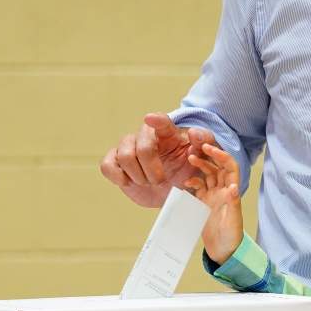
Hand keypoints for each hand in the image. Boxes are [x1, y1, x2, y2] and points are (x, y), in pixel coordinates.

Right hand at [100, 113, 216, 207]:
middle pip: (141, 145)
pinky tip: (129, 182)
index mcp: (167, 133)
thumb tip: (194, 133)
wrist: (172, 191)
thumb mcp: (202, 159)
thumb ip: (204, 144)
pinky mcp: (114, 162)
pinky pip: (107, 165)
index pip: (161, 121)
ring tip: (147, 182)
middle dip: (151, 166)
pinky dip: (117, 176)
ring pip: (124, 156)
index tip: (150, 118)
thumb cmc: (187, 171)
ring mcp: (127, 148)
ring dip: (138, 175)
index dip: (156, 120)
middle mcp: (144, 136)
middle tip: (159, 180)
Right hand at [184, 144, 243, 263]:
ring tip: (190, 159)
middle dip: (208, 156)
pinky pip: (198, 188)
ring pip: (207, 175)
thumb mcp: (232, 221)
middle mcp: (224, 191)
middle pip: (217, 168)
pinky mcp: (204, 203)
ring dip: (200, 166)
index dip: (221, 156)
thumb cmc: (231, 238)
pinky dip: (193, 182)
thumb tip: (233, 187)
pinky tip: (186, 182)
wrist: (223, 251)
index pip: (229, 167)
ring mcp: (213, 196)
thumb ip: (232, 204)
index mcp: (232, 192)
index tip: (208, 148)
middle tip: (195, 148)